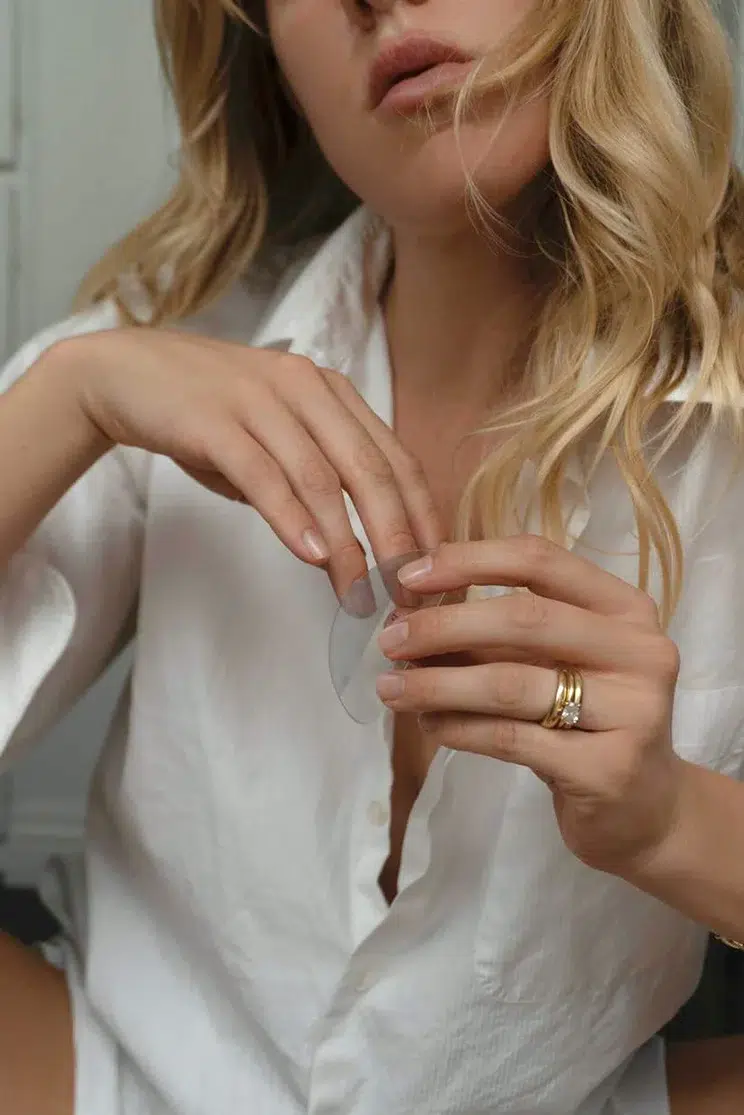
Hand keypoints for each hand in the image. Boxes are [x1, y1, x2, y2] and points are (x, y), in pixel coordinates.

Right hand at [53, 327, 441, 596]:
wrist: (126, 375)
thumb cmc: (209, 416)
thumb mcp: (277, 440)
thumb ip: (317, 481)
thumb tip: (353, 549)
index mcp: (333, 393)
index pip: (398, 460)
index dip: (423, 519)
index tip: (436, 572)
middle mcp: (307, 388)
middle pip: (372, 470)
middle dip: (398, 538)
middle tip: (409, 594)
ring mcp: (262, 399)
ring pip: (323, 478)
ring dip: (347, 544)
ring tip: (360, 594)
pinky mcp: (216, 420)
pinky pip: (264, 475)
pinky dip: (292, 519)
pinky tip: (313, 557)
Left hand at [375, 535, 683, 875]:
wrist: (645, 811)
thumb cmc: (589, 722)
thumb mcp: (556, 665)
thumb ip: (499, 635)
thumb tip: (410, 616)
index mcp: (625, 609)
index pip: (540, 561)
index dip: (469, 561)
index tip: (408, 578)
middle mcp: (640, 651)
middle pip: (525, 619)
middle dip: (443, 627)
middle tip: (388, 642)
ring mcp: (632, 711)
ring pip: (511, 684)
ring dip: (438, 683)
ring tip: (392, 688)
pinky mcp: (607, 769)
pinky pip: (511, 738)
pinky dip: (459, 729)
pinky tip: (429, 724)